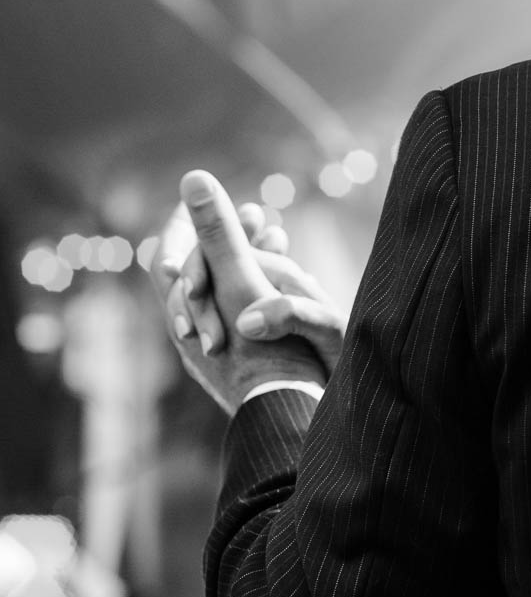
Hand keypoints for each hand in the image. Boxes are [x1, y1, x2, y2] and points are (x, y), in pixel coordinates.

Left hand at [151, 171, 331, 413]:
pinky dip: (268, 291)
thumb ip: (219, 233)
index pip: (166, 259)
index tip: (202, 198)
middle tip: (257, 216)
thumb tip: (193, 177)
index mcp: (184, 317)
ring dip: (252, 263)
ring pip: (229, 299)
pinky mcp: (252, 369)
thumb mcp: (245, 283)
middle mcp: (196, 340)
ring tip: (278, 237)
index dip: (183, 224)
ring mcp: (223, 357)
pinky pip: (252, 320)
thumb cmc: (271, 356)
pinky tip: (293, 279)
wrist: (298, 418)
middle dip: (229, 239)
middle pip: (200, 278)